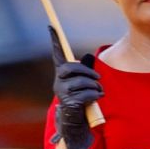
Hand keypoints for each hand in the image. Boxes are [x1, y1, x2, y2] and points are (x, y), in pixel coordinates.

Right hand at [49, 29, 101, 148]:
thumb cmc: (82, 101)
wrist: (76, 123)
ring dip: (94, 86)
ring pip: (82, 81)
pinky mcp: (69, 102)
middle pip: (71, 67)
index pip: (58, 55)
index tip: (51, 26)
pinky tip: (97, 98)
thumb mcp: (85, 84)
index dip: (54, 41)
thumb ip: (87, 71)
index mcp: (62, 75)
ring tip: (98, 91)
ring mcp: (62, 92)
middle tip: (98, 78)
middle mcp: (58, 82)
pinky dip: (95, 95)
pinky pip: (86, 93)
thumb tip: (90, 55)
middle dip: (87, 71)